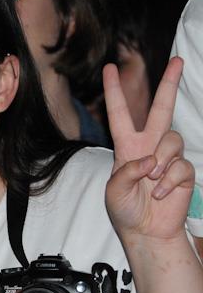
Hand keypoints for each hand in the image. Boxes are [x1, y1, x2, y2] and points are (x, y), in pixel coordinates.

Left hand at [104, 56, 194, 242]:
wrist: (146, 232)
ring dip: (162, 160)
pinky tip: (160, 194)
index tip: (109, 68)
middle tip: (177, 60)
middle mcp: (149, 146)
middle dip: (169, 84)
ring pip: (173, 139)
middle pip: (161, 108)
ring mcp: (168, 158)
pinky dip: (169, 181)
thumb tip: (149, 160)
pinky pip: (181, 166)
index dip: (115, 91)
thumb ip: (126, 173)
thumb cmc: (125, 209)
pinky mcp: (184, 172)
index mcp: (127, 146)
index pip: (119, 114)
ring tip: (151, 181)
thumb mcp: (113, 190)